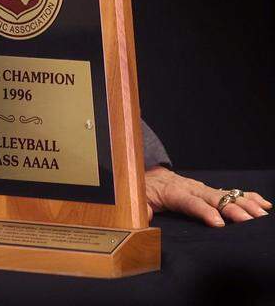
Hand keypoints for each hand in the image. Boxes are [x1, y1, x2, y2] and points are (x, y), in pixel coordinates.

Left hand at [146, 166, 270, 226]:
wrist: (147, 174)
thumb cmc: (143, 189)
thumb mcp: (135, 197)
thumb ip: (139, 207)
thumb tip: (144, 215)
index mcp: (173, 192)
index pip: (191, 202)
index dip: (204, 212)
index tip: (218, 223)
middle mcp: (191, 188)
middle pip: (214, 198)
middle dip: (232, 208)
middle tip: (249, 219)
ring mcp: (201, 188)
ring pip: (225, 195)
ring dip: (245, 203)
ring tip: (262, 213)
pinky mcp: (208, 191)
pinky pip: (230, 192)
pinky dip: (247, 196)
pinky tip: (264, 203)